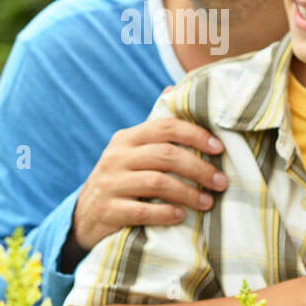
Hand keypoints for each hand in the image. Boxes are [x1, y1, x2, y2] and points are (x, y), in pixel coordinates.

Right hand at [69, 117, 227, 255]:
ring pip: (156, 182)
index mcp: (126, 139)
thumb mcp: (130, 152)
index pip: (165, 127)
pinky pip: (141, 210)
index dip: (195, 135)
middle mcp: (116, 157)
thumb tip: (174, 88)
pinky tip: (180, 216)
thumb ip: (154, 129)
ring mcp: (110, 184)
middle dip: (199, 168)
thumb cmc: (120, 181)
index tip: (219, 148)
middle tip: (221, 182)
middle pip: (165, 155)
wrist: (83, 218)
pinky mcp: (108, 211)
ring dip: (187, 193)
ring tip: (207, 202)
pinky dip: (164, 213)